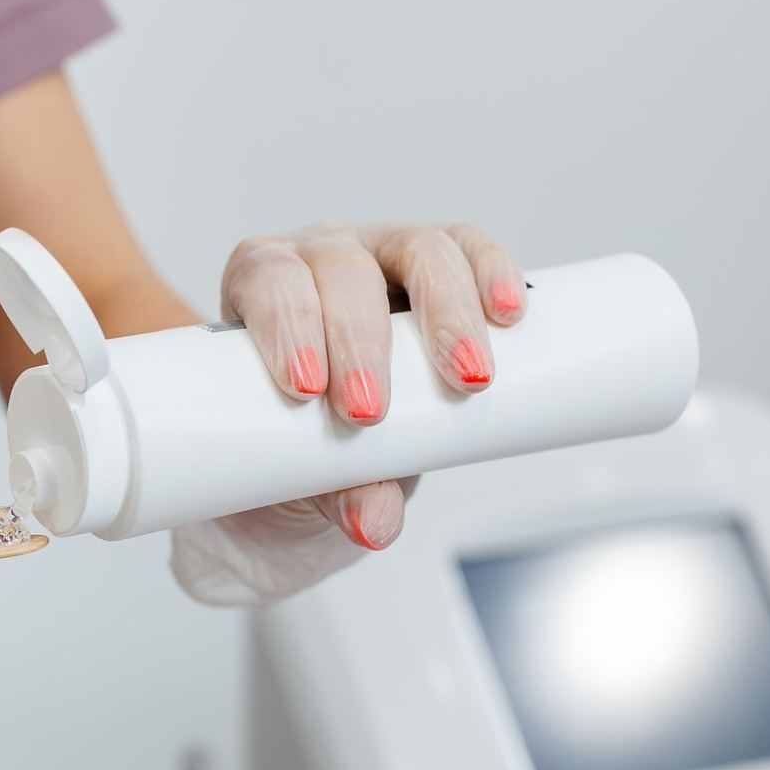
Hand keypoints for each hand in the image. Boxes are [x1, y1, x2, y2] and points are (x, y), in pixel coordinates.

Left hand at [172, 223, 524, 605]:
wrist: (330, 441)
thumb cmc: (295, 441)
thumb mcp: (303, 473)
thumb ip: (333, 493)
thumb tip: (374, 522)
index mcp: (261, 289)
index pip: (268, 284)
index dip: (287, 325)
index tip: (307, 389)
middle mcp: (318, 259)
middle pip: (342, 270)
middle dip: (360, 341)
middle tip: (370, 411)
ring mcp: (382, 251)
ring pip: (417, 250)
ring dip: (444, 312)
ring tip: (466, 376)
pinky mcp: (445, 258)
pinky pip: (471, 247)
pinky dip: (492, 272)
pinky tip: (507, 312)